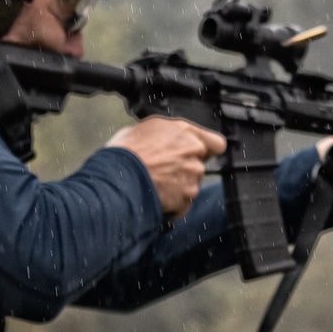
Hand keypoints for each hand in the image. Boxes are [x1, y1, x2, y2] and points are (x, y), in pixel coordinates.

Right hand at [107, 117, 227, 218]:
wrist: (117, 178)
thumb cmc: (124, 152)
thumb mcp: (143, 129)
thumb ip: (164, 133)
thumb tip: (163, 138)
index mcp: (184, 131)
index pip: (215, 142)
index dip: (207, 149)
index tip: (197, 153)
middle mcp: (193, 151)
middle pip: (200, 164)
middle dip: (185, 168)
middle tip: (163, 169)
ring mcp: (192, 175)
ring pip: (191, 183)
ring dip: (178, 185)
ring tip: (154, 182)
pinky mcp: (187, 197)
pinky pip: (182, 202)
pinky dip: (172, 202)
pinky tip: (154, 194)